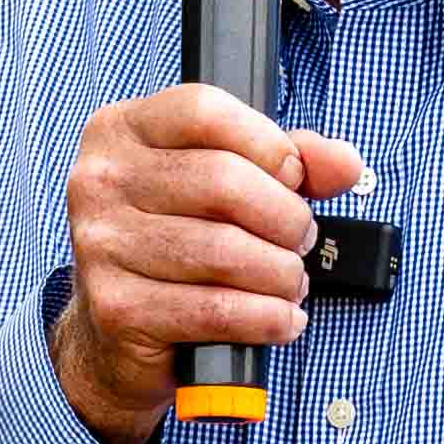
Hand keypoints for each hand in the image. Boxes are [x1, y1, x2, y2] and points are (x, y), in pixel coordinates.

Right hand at [51, 82, 368, 443]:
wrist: (117, 332)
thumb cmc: (176, 243)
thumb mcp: (225, 183)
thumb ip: (288, 161)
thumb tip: (343, 164)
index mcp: (120, 130)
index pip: (204, 111)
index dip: (268, 144)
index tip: (293, 178)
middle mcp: (99, 182)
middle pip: (222, 181)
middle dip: (285, 217)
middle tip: (300, 239)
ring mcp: (102, 245)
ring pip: (224, 251)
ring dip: (281, 274)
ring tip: (290, 283)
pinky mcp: (117, 308)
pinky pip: (216, 309)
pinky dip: (267, 318)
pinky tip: (281, 318)